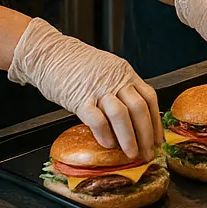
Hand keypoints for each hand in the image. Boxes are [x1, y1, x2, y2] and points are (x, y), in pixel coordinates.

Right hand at [7, 17, 160, 161]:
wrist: (49, 53)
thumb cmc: (75, 64)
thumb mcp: (106, 70)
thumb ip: (119, 88)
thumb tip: (131, 116)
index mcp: (124, 73)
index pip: (149, 98)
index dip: (155, 121)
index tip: (157, 139)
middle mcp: (115, 80)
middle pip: (138, 108)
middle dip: (146, 134)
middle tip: (147, 153)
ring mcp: (97, 88)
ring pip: (121, 115)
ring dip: (128, 138)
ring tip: (131, 154)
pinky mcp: (79, 98)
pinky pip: (96, 118)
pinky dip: (104, 133)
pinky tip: (108, 144)